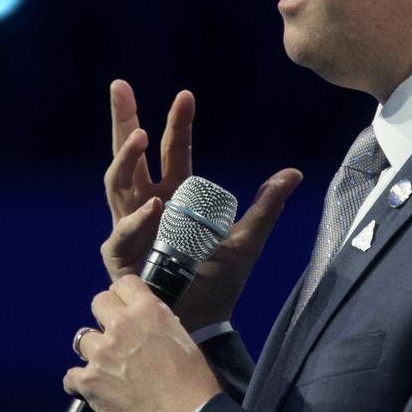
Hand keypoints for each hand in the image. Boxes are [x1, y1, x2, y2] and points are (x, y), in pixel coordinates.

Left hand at [63, 275, 221, 411]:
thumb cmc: (191, 384)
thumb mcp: (181, 339)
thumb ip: (158, 324)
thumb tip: (147, 324)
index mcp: (148, 311)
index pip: (125, 282)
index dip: (123, 295)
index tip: (123, 306)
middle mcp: (122, 325)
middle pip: (98, 302)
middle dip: (104, 317)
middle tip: (114, 335)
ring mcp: (102, 353)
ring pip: (82, 339)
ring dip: (93, 351)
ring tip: (105, 367)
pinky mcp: (89, 381)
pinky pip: (70, 376)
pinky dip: (79, 383)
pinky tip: (92, 390)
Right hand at [100, 80, 302, 329]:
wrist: (201, 325)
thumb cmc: (217, 285)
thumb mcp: (246, 241)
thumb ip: (266, 208)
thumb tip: (293, 172)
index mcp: (174, 197)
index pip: (173, 152)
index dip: (178, 124)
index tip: (186, 95)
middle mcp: (147, 205)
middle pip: (130, 154)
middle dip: (124, 120)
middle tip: (120, 86)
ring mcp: (129, 227)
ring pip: (118, 182)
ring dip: (126, 157)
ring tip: (142, 135)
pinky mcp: (119, 256)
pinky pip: (123, 231)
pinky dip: (137, 219)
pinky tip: (153, 208)